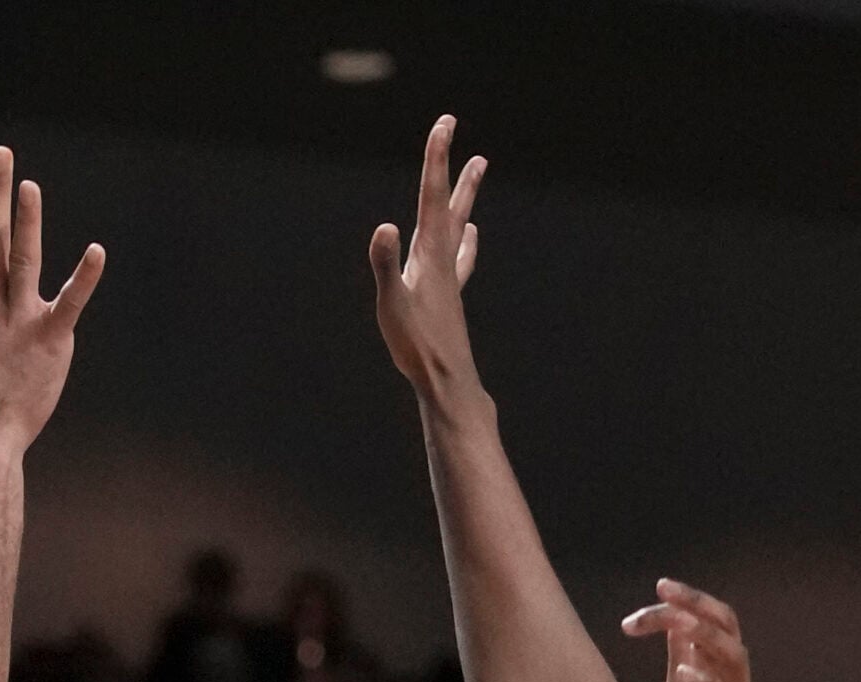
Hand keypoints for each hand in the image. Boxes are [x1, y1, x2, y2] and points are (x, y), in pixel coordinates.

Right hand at [369, 115, 486, 402]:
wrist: (447, 380)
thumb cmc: (417, 346)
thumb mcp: (391, 304)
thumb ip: (385, 264)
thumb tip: (383, 226)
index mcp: (430, 254)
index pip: (433, 195)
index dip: (436, 157)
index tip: (444, 122)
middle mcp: (443, 259)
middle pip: (453, 204)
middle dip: (457, 170)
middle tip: (468, 138)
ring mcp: (448, 277)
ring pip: (459, 225)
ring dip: (466, 196)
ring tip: (477, 172)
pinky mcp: (448, 296)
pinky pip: (459, 257)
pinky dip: (464, 239)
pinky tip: (469, 238)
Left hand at [622, 580, 764, 681]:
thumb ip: (681, 658)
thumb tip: (670, 620)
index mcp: (717, 669)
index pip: (711, 619)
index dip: (686, 600)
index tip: (656, 588)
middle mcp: (733, 681)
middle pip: (728, 628)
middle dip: (697, 604)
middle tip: (664, 589)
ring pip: (736, 659)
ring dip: (707, 636)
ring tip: (678, 623)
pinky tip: (684, 674)